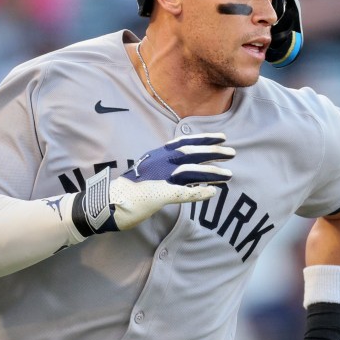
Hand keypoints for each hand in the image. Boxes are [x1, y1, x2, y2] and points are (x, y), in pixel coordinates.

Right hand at [67, 133, 233, 240]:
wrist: (108, 202)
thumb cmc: (128, 189)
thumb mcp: (146, 170)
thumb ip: (162, 166)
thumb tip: (177, 166)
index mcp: (157, 155)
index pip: (184, 142)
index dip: (204, 139)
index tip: (221, 137)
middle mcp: (159, 163)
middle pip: (191, 153)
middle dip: (213, 152)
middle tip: (232, 153)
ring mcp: (160, 178)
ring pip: (192, 171)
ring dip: (212, 173)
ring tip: (229, 174)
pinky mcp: (159, 195)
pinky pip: (184, 193)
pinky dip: (200, 192)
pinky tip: (213, 193)